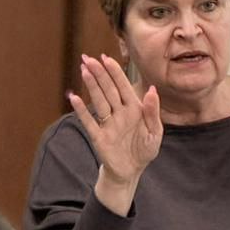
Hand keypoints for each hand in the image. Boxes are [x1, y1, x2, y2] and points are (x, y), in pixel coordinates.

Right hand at [69, 55, 163, 213]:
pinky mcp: (98, 136)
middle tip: (88, 58)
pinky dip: (81, 110)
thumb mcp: (155, 133)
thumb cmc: (144, 150)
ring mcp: (107, 123)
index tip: (106, 58)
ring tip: (84, 70)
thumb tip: (152, 89)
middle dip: (99, 73)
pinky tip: (74, 98)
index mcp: (134, 109)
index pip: (123, 86)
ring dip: (91, 86)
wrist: (132, 171)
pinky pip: (89, 121)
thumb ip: (153, 112)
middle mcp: (119, 113)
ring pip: (98, 101)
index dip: (115, 72)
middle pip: (108, 90)